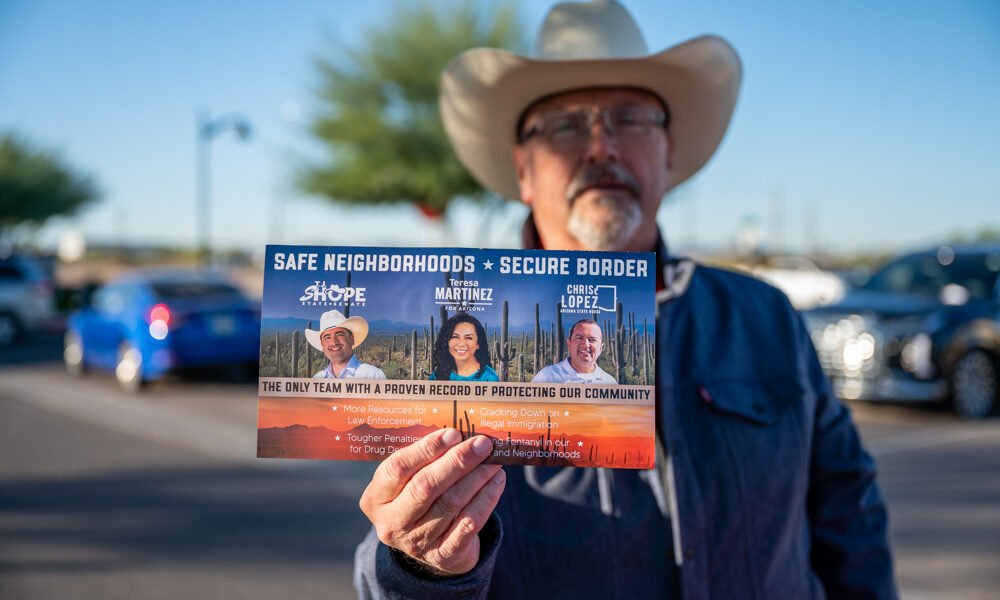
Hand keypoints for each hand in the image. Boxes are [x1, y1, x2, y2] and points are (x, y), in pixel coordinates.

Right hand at [359, 429, 505, 576]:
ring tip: (494, 460)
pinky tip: (497, 481)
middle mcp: (392, 523)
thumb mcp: (408, 480)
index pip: (398, 468)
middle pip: (425, 486)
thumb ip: (424, 459)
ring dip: (477, 477)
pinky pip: (469, 524)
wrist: (429, 545)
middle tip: (482, 444)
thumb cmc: (419, 498)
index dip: (427, 449)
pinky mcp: (443, 556)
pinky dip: (486, 499)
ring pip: (451, 503)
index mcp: (376, 498)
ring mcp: (416, 543)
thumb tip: (459, 434)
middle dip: (457, 461)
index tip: (453, 433)